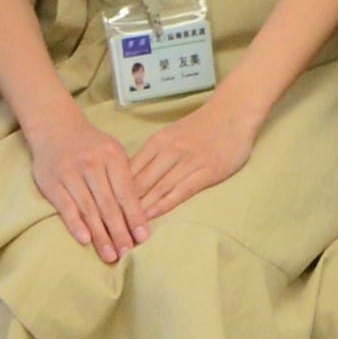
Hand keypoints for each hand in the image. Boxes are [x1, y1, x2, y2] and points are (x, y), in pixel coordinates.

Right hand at [25, 110, 151, 264]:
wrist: (56, 128)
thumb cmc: (92, 146)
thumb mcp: (114, 152)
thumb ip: (126, 178)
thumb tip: (141, 212)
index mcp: (112, 156)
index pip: (126, 192)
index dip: (135, 216)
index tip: (144, 237)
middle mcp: (92, 164)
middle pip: (109, 204)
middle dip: (120, 231)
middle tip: (128, 252)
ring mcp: (70, 173)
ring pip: (88, 209)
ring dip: (100, 234)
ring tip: (110, 254)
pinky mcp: (51, 183)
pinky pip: (66, 207)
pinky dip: (75, 224)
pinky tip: (85, 240)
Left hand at [123, 90, 262, 217]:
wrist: (234, 112)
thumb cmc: (203, 125)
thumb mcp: (172, 134)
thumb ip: (154, 154)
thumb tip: (132, 177)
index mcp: (157, 142)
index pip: (129, 171)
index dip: (114, 191)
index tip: (104, 208)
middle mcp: (169, 151)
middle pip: (139, 182)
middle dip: (123, 205)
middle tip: (110, 224)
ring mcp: (188, 162)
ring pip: (157, 189)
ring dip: (141, 209)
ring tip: (127, 226)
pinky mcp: (207, 171)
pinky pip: (180, 191)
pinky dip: (163, 205)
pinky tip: (152, 216)